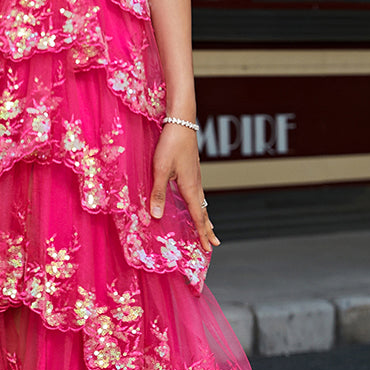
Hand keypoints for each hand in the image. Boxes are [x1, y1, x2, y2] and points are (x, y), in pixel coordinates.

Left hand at [150, 124, 219, 251]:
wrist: (182, 122)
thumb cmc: (170, 145)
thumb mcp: (160, 170)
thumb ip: (158, 193)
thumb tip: (155, 216)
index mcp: (190, 187)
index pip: (198, 216)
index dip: (202, 233)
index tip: (207, 247)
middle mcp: (196, 184)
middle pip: (204, 212)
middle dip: (208, 229)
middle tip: (213, 244)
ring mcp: (196, 177)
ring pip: (203, 202)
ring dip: (206, 217)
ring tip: (209, 228)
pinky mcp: (193, 171)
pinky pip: (199, 194)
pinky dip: (201, 205)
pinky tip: (198, 203)